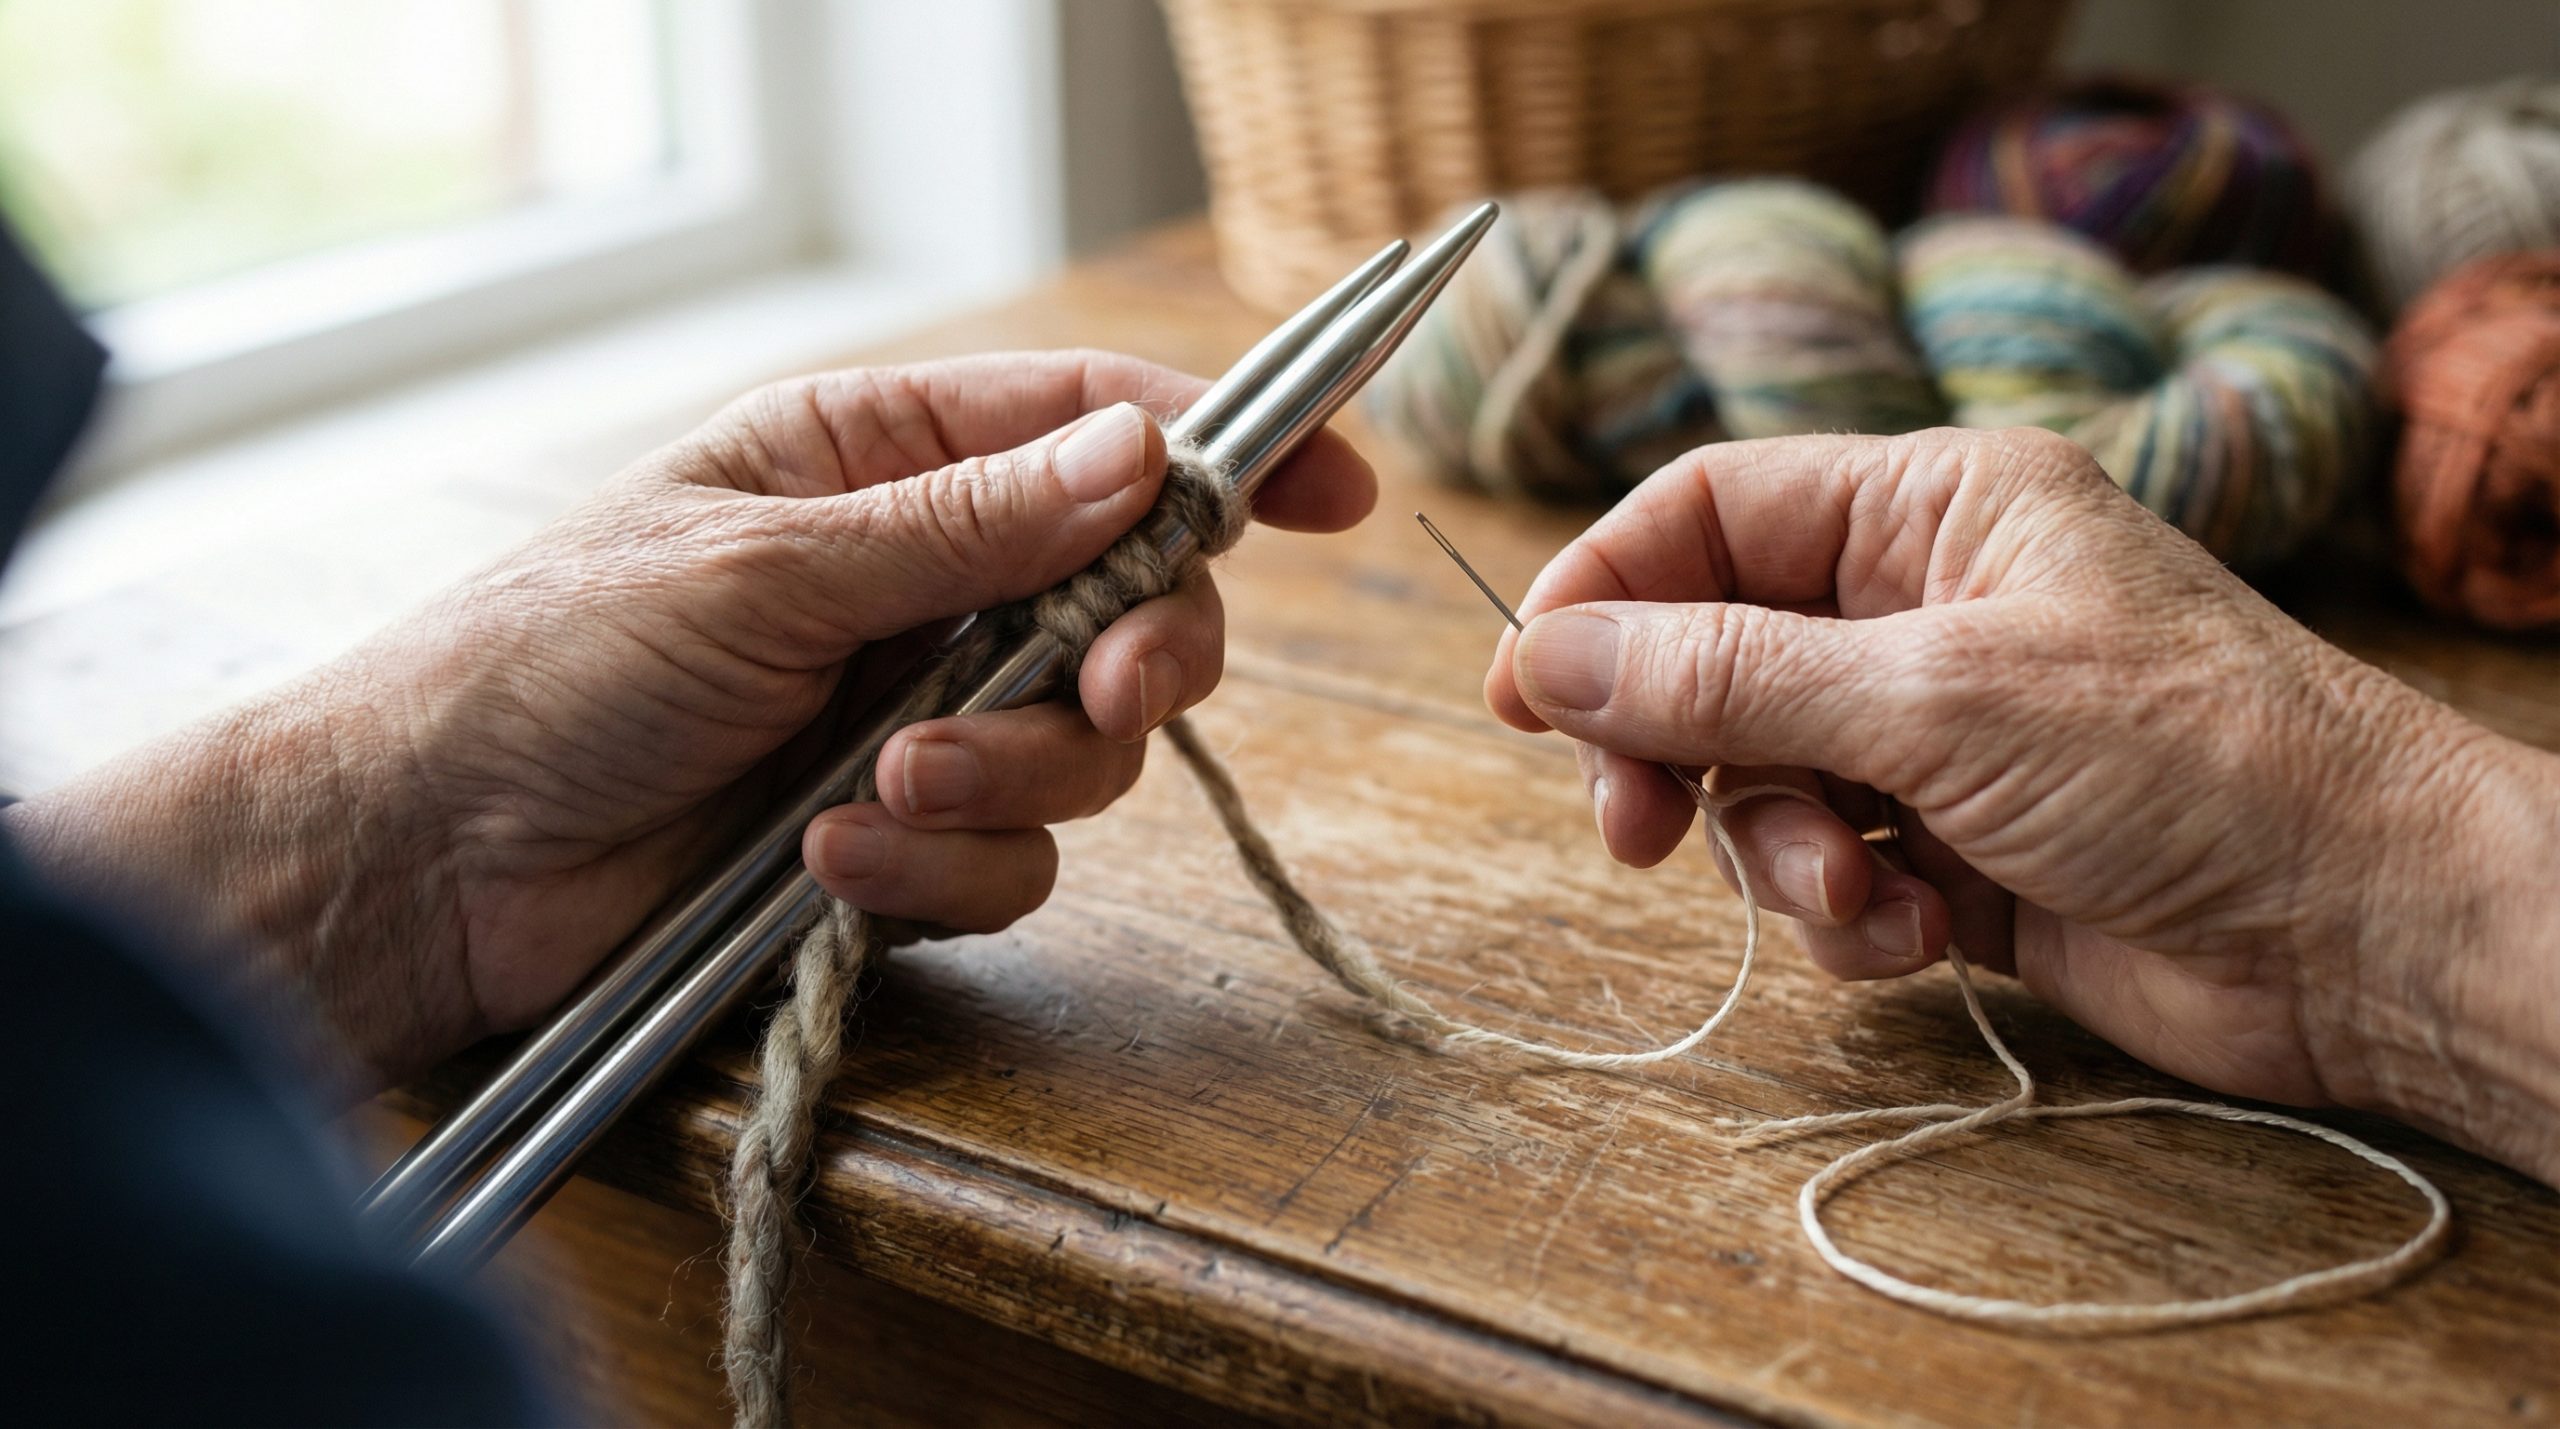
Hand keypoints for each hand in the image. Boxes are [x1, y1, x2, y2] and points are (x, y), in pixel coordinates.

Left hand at [12, 350, 1373, 1087]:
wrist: (432, 862)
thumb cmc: (550, 662)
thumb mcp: (763, 567)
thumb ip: (966, 525)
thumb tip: (1142, 455)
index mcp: (878, 459)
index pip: (1094, 428)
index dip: (1228, 450)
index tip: (1336, 487)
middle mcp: (921, 580)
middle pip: (1129, 603)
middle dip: (1133, 657)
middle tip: (1105, 693)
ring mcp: (916, 712)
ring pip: (1083, 751)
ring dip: (1006, 779)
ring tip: (878, 789)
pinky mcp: (898, 839)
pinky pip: (1009, 860)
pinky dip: (940, 868)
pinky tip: (827, 859)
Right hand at [1483, 428, 2559, 1182]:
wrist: (2366, 931)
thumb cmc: (2193, 761)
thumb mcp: (1935, 698)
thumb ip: (1728, 676)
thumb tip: (1548, 654)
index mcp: (1929, 509)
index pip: (1709, 515)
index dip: (1602, 593)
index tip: (1520, 694)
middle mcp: (1922, 609)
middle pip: (1709, 657)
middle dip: (1673, 751)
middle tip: (1636, 830)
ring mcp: (1936, 735)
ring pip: (1762, 782)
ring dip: (1787, 857)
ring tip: (1870, 896)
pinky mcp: (1955, 851)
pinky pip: (1830, 873)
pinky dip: (1853, 917)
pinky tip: (1928, 937)